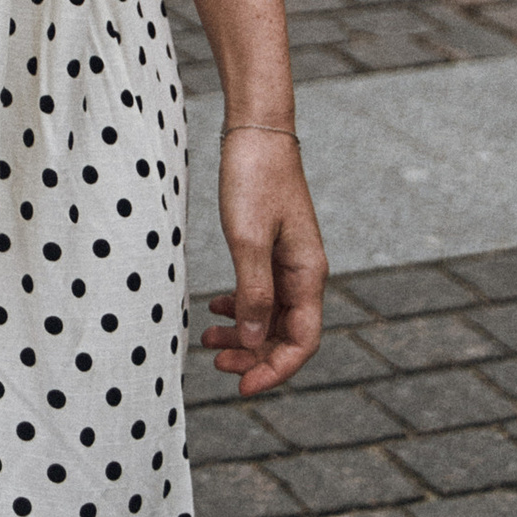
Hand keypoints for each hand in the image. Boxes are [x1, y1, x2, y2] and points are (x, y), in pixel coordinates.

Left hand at [201, 127, 325, 398]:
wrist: (256, 129)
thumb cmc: (254, 178)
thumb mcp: (247, 239)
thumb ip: (252, 292)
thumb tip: (253, 342)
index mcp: (307, 274)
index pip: (302, 341)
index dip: (275, 370)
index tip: (242, 386)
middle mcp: (303, 272)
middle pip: (285, 333)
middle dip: (254, 355)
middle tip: (216, 364)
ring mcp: (288, 260)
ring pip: (270, 314)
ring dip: (244, 334)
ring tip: (209, 342)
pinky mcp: (271, 246)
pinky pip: (261, 291)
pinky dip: (240, 306)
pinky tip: (216, 310)